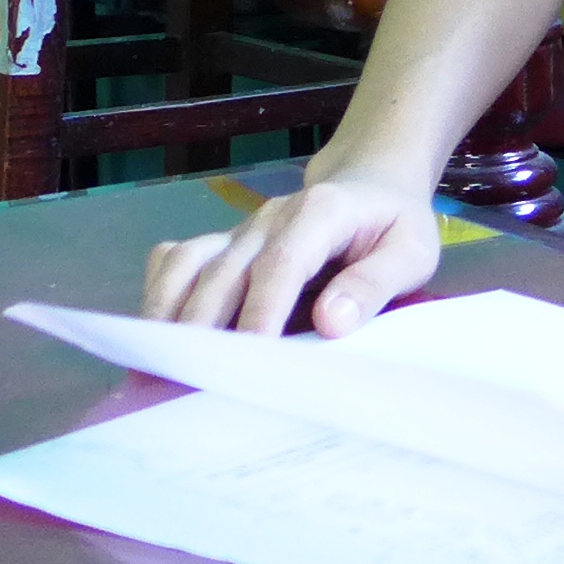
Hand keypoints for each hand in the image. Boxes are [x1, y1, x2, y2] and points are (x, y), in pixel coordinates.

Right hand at [141, 168, 439, 336]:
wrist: (370, 184)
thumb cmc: (393, 225)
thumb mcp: (411, 252)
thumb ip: (375, 283)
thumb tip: (332, 322)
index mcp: (322, 213)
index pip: (284, 262)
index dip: (264, 309)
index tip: (251, 356)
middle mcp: (271, 218)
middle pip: (227, 270)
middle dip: (206, 326)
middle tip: (192, 379)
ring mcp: (241, 231)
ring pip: (189, 263)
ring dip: (168, 311)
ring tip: (156, 364)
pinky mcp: (223, 244)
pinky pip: (177, 259)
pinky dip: (159, 292)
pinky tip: (152, 333)